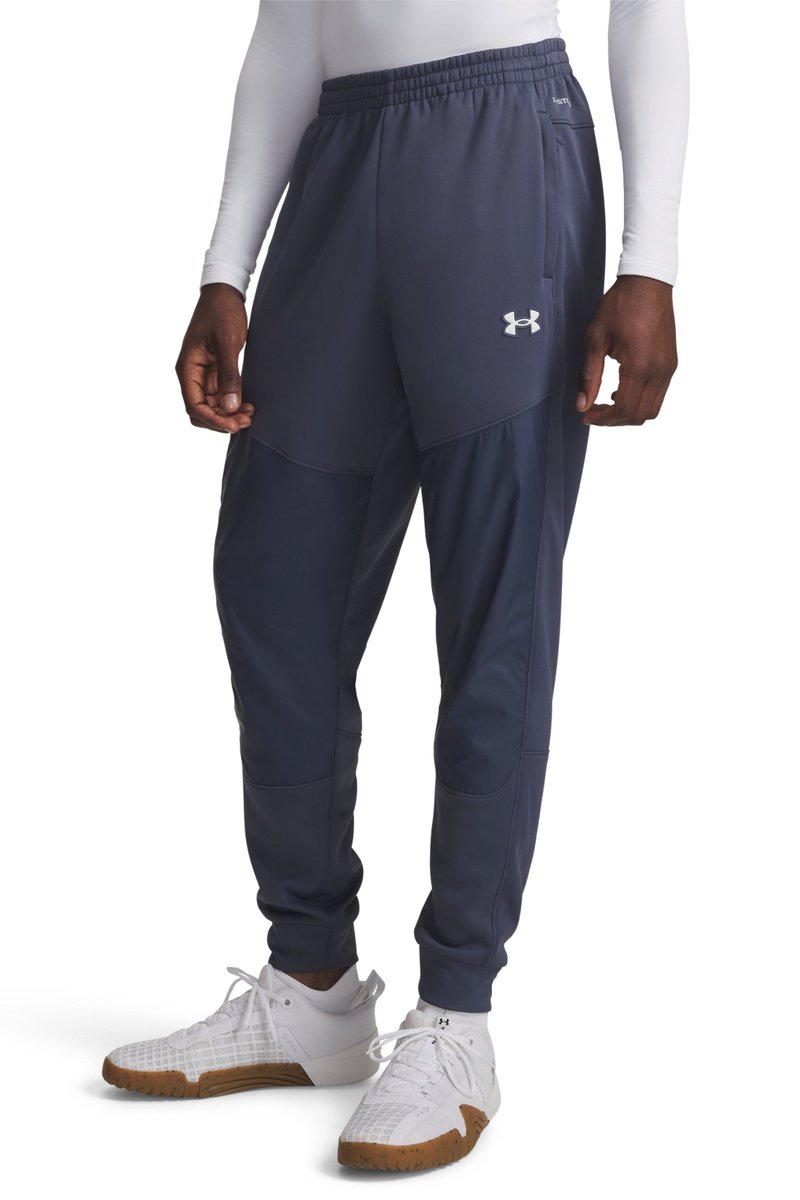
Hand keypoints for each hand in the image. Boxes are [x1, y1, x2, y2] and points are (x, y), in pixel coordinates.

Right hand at [175, 282, 254, 432]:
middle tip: (246, 421)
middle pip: (201, 410)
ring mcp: (204, 374)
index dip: (213, 420)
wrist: (225, 293)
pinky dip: (232, 404)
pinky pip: (221, 396)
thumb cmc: (222, 312)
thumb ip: (229, 375)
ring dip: (229, 414)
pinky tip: (248, 405)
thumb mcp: (227, 343)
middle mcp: (192, 374)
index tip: (234, 424)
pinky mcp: (215, 371)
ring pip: (212, 406)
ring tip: (251, 415)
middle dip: (221, 420)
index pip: (194, 405)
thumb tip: (230, 407)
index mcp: (187, 368)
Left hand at [576, 274, 677, 425]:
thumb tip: (582, 405)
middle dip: (615, 420)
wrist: (647, 282)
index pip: (623, 409)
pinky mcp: (671, 363)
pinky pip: (658, 394)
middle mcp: (659, 370)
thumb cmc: (620, 305)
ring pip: (652, 409)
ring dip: (629, 413)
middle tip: (594, 413)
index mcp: (640, 366)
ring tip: (607, 404)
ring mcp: (668, 367)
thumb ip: (588, 376)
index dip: (603, 419)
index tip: (587, 416)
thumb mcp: (595, 339)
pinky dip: (640, 401)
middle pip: (640, 415)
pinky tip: (622, 390)